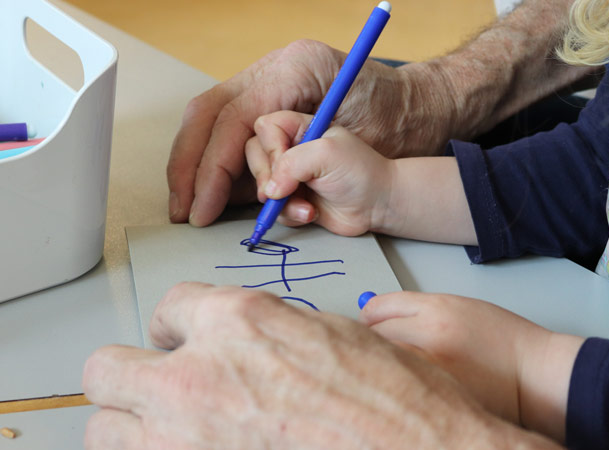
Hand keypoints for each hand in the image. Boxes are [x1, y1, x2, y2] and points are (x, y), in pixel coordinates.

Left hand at [82, 283, 587, 449]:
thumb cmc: (405, 416)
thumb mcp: (339, 338)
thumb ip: (268, 332)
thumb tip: (236, 343)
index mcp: (239, 323)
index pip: (170, 308)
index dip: (179, 328)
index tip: (183, 344)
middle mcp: (196, 382)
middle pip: (109, 371)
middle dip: (142, 377)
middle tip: (170, 394)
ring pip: (104, 435)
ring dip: (134, 436)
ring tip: (172, 447)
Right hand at [167, 39, 450, 226]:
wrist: (415, 121)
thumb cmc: (393, 126)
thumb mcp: (346, 146)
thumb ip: (300, 162)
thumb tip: (263, 191)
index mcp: (292, 70)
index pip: (232, 118)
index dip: (211, 167)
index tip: (203, 207)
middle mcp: (272, 78)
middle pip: (208, 117)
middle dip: (191, 168)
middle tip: (184, 210)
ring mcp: (269, 99)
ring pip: (214, 130)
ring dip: (204, 175)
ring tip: (198, 211)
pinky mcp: (272, 122)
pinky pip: (235, 146)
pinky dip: (222, 177)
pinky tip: (214, 201)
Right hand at [245, 111, 393, 235]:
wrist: (378, 205)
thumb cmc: (360, 173)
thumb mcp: (326, 154)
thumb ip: (291, 164)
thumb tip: (269, 190)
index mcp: (301, 128)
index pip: (266, 128)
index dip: (270, 147)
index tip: (284, 163)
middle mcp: (293, 150)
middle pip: (255, 156)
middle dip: (267, 177)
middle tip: (281, 191)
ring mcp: (291, 176)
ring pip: (263, 186)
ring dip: (281, 202)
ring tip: (306, 207)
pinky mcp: (294, 200)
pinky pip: (274, 209)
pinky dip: (289, 215)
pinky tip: (310, 214)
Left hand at [359, 291, 584, 441]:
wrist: (535, 374)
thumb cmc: (503, 339)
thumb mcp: (460, 308)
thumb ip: (419, 311)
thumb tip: (378, 316)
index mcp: (439, 308)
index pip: (382, 307)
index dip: (370, 315)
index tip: (366, 321)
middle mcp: (431, 334)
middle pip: (375, 334)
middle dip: (369, 339)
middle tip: (369, 346)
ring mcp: (432, 367)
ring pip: (383, 361)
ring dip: (379, 363)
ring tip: (385, 368)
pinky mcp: (437, 394)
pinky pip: (401, 385)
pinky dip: (396, 383)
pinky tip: (401, 385)